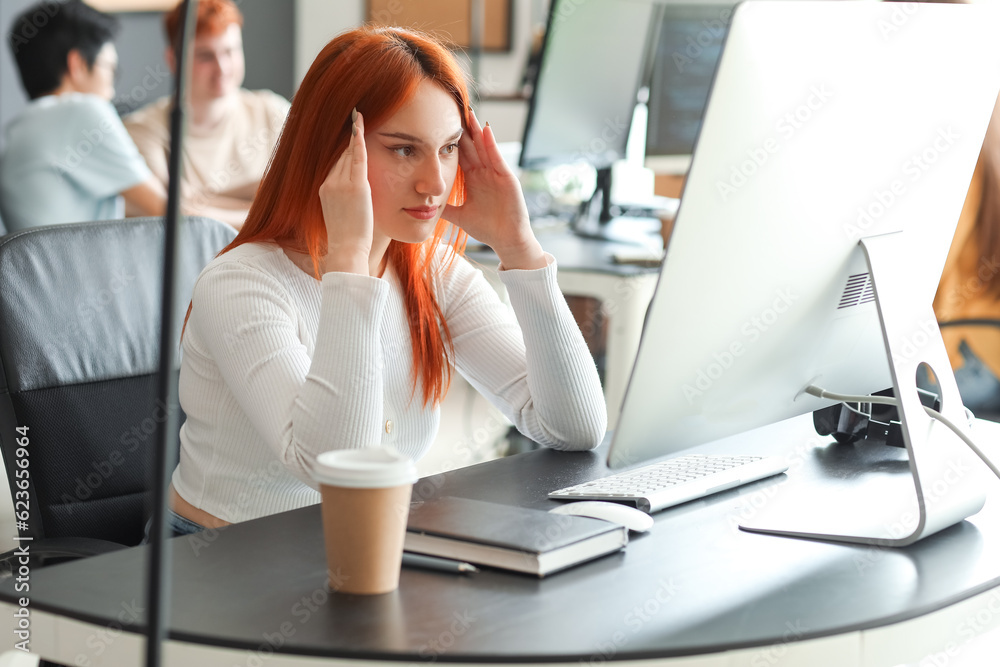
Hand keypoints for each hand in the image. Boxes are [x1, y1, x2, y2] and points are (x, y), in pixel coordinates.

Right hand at [318, 111, 372, 274]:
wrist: (346, 250)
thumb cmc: (347, 241)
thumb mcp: (341, 218)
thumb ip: (344, 203)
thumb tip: (351, 201)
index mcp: (324, 190)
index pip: (334, 164)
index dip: (341, 148)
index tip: (346, 135)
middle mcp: (328, 183)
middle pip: (339, 155)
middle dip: (346, 138)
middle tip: (352, 115)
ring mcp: (340, 184)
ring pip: (347, 153)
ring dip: (354, 134)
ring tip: (358, 114)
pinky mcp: (355, 186)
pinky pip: (357, 156)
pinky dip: (358, 138)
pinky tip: (360, 123)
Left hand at [444, 111, 545, 269]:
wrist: (507, 241)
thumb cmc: (487, 229)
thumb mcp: (460, 216)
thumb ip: (445, 208)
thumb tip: (423, 204)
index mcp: (473, 179)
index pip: (460, 155)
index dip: (450, 140)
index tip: (439, 124)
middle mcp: (484, 173)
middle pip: (471, 146)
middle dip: (462, 129)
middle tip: (452, 108)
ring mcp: (496, 174)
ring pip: (484, 147)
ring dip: (477, 130)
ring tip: (469, 112)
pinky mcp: (507, 178)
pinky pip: (497, 158)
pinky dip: (492, 144)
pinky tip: (485, 130)